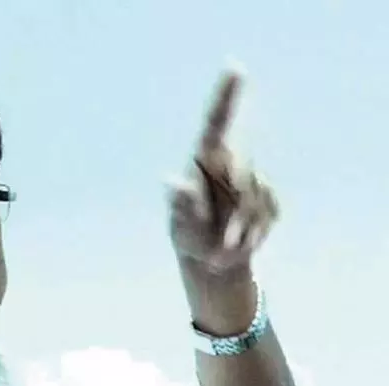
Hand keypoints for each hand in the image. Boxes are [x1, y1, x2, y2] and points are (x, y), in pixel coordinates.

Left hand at [168, 72, 278, 275]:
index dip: (226, 95)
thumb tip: (171, 181)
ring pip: (258, 198)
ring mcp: (251, 180)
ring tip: (223, 246)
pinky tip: (240, 243)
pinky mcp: (269, 198)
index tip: (234, 66)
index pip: (216, 122)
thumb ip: (181, 206)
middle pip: (244, 173)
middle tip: (219, 245)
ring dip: (242, 229)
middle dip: (235, 214)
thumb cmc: (189, 238)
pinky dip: (256, 234)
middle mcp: (229, 164)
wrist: (212, 261)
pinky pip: (270, 212)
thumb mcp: (182, 227)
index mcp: (204, 162)